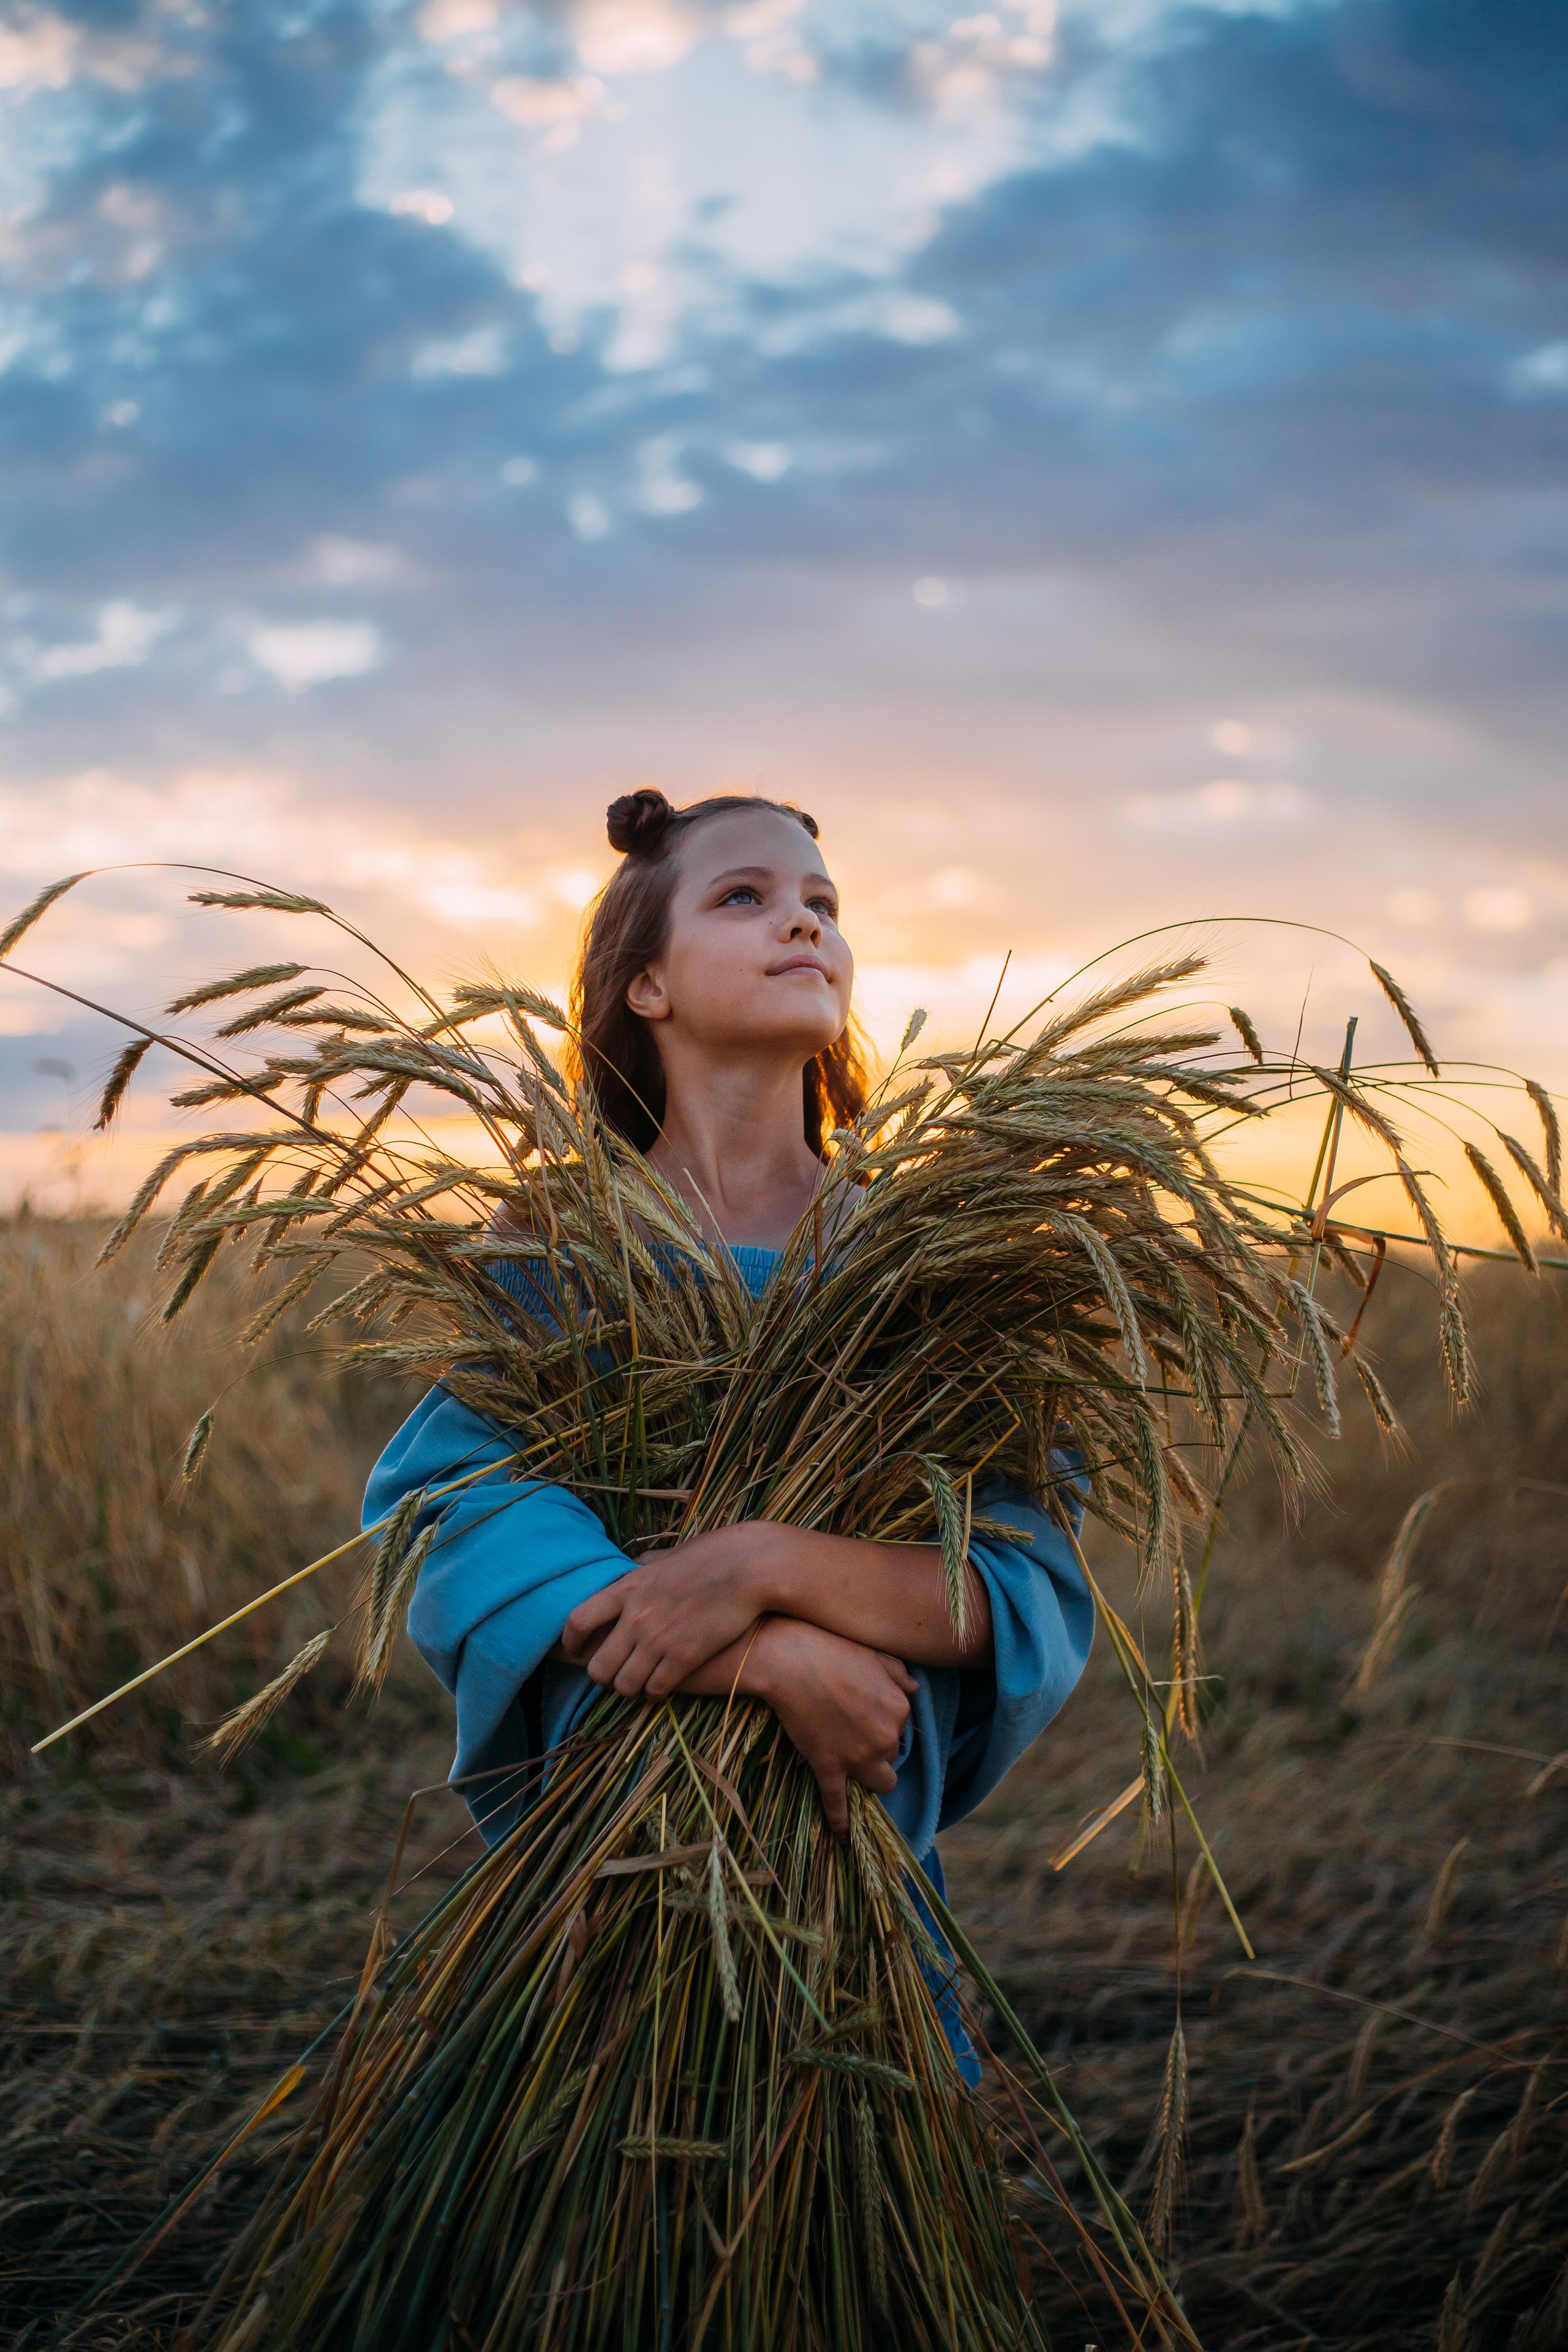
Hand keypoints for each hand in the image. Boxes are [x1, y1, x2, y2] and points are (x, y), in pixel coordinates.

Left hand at [560, 1524, 779, 1697]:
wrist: (751, 1567)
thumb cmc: (712, 1557)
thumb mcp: (667, 1556)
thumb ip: (642, 1567)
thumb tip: (627, 1569)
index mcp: (628, 1587)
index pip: (578, 1620)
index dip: (570, 1642)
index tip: (573, 1650)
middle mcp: (636, 1616)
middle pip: (597, 1666)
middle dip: (603, 1676)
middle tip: (614, 1675)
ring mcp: (658, 1639)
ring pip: (624, 1685)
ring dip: (629, 1688)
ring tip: (639, 1684)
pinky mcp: (683, 1657)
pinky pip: (655, 1690)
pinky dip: (654, 1693)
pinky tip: (661, 1687)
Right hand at [744, 1619, 917, 1840]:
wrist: (791, 1659)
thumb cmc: (832, 1649)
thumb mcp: (875, 1654)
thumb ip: (899, 1672)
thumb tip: (914, 1687)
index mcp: (899, 1709)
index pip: (900, 1729)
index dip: (882, 1724)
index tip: (865, 1715)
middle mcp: (884, 1738)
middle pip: (890, 1756)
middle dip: (875, 1749)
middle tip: (852, 1733)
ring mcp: (856, 1757)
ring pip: (879, 1783)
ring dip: (870, 1778)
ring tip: (855, 1770)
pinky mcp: (828, 1768)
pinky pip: (838, 1803)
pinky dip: (841, 1823)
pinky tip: (842, 1838)